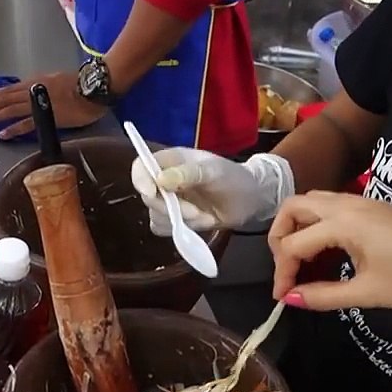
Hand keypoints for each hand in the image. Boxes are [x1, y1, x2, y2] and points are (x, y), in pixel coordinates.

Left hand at [0, 72, 105, 138]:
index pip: (11, 88)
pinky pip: (24, 124)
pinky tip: (2, 134)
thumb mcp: (56, 78)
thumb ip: (42, 86)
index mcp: (36, 81)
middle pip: (6, 99)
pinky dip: (12, 128)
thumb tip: (34, 92)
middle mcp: (32, 91)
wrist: (92, 90)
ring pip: (10, 110)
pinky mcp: (45, 117)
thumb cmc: (79, 84)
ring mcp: (37, 104)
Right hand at [130, 149, 293, 232]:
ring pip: (154, 214)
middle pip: (148, 195)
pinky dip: (178, 230)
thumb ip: (189, 174)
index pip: (142, 166)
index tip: (153, 193)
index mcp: (172, 161)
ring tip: (204, 217)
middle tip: (196, 212)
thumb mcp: (216, 172)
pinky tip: (198, 225)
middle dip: (171, 208)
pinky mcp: (174, 219)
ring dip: (178, 221)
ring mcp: (169, 200)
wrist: (250, 200)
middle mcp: (165, 179)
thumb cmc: (234, 179)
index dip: (141, 179)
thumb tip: (160, 179)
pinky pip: (162, 227)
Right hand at [268, 191, 391, 308]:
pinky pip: (328, 206)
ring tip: (302, 261)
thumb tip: (290, 299)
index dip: (283, 273)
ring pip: (310, 202)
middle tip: (287, 269)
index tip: (284, 297)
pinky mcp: (368, 205)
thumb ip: (323, 295)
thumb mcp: (367, 293)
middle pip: (293, 208)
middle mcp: (346, 204)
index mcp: (343, 224)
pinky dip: (315, 224)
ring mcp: (358, 201)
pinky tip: (325, 253)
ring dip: (297, 228)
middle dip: (280, 238)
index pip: (293, 244)